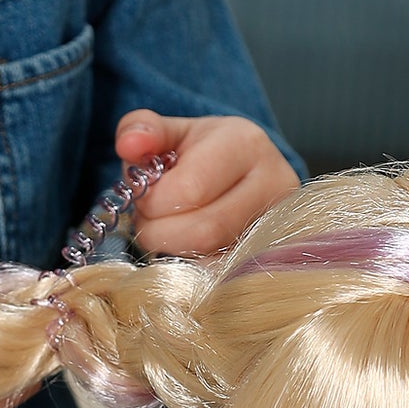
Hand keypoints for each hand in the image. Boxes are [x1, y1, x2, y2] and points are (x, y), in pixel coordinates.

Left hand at [113, 112, 298, 257]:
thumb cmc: (201, 153)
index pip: (188, 189)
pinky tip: (185, 250)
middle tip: (148, 223)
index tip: (143, 198)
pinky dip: (193, 270)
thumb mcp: (171, 133)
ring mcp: (280, 223)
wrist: (244, 171)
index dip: (152, 203)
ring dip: (174, 252)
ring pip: (214, 258)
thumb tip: (129, 144)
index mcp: (244, 143)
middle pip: (204, 230)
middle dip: (159, 233)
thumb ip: (141, 130)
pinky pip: (224, 277)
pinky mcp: (274, 254)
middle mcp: (274, 181)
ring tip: (166, 232)